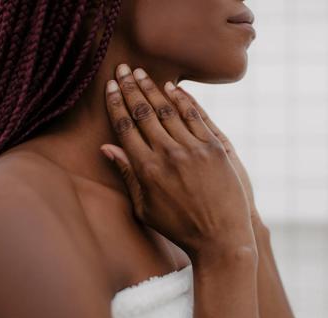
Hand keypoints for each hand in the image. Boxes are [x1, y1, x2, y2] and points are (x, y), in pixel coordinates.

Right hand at [100, 64, 255, 259]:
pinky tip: (172, 87)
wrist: (221, 237)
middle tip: (122, 69)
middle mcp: (167, 155)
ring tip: (141, 73)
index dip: (116, 104)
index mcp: (146, 170)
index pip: (125, 127)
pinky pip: (195, 116)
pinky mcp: (214, 147)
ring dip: (152, 88)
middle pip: (143, 113)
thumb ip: (127, 174)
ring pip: (167, 110)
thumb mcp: (145, 207)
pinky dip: (182, 99)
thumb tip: (106, 147)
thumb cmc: (179, 226)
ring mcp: (192, 149)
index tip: (110, 88)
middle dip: (130, 88)